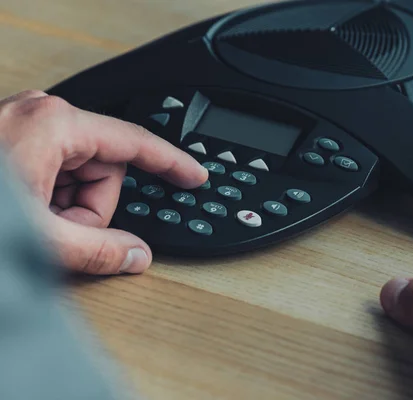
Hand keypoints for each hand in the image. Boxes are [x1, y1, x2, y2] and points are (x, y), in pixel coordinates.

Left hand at [0, 90, 207, 274]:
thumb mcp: (38, 237)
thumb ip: (96, 251)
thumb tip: (134, 255)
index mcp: (56, 124)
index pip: (137, 142)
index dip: (172, 164)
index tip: (194, 176)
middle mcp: (43, 116)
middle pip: (104, 168)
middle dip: (91, 208)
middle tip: (63, 232)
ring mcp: (27, 124)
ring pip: (80, 172)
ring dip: (69, 207)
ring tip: (37, 224)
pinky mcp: (14, 137)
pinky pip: (56, 170)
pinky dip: (50, 199)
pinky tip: (27, 213)